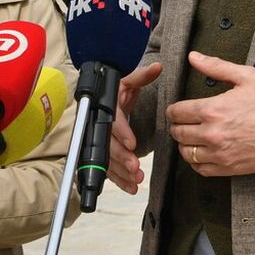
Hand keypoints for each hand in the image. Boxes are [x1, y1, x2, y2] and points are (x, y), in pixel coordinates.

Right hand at [108, 61, 162, 193]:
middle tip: (136, 168)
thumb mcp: (128, 80)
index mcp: (105, 108)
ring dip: (121, 172)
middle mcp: (98, 126)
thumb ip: (141, 76)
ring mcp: (98, 141)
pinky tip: (131, 187)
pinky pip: (108, 169)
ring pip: (106, 160)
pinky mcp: (101, 153)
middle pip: (107, 145)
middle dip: (121, 158)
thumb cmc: (117, 88)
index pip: (112, 122)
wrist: (103, 97)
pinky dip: (118, 180)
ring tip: (136, 180)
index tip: (133, 143)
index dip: (122, 133)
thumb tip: (157, 67)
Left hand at [166, 53, 254, 176]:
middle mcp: (212, 133)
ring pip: (185, 152)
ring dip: (185, 143)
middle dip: (178, 125)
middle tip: (186, 121)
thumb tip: (193, 57)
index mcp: (213, 109)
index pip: (176, 113)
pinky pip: (199, 169)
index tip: (179, 109)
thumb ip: (216, 66)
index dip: (174, 110)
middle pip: (177, 133)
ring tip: (193, 136)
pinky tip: (203, 151)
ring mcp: (219, 153)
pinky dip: (196, 161)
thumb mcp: (246, 76)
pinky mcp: (228, 168)